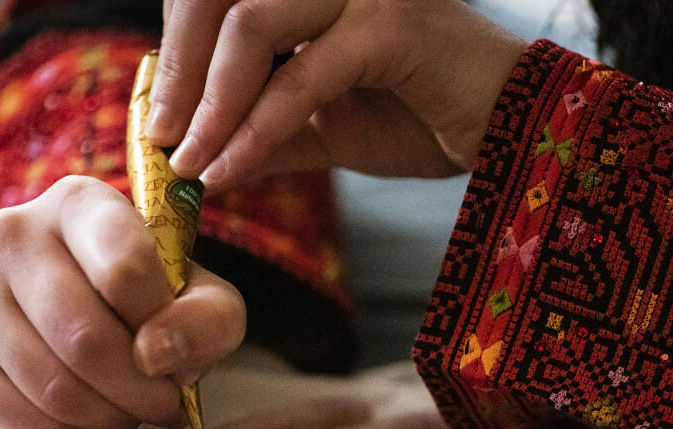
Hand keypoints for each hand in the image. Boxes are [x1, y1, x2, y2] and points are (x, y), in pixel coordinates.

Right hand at [0, 175, 245, 428]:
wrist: (101, 309)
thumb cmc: (160, 300)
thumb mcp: (207, 300)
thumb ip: (206, 319)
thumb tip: (154, 355)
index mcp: (80, 202)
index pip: (123, 269)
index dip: (161, 328)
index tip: (176, 354)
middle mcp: (12, 233)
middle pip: (82, 336)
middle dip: (138, 389)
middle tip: (164, 404)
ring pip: (48, 381)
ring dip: (106, 415)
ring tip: (132, 410)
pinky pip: (13, 412)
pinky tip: (91, 419)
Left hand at [147, 0, 526, 188]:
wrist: (512, 130)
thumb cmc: (424, 118)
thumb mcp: (326, 131)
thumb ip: (267, 136)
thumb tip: (203, 162)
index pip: (217, 0)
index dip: (177, 53)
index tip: (159, 122)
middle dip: (180, 69)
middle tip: (162, 137)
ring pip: (253, 21)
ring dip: (213, 100)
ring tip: (192, 161)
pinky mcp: (393, 25)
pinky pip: (306, 72)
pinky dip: (261, 124)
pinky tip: (233, 167)